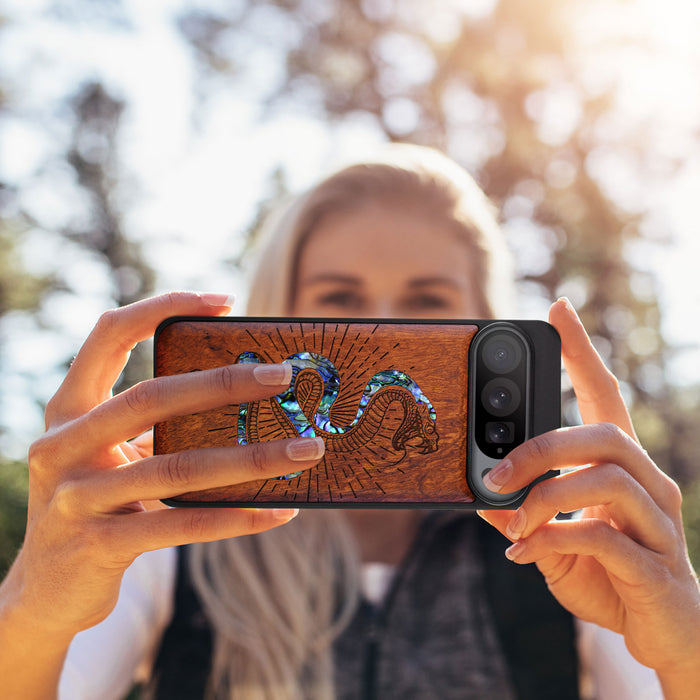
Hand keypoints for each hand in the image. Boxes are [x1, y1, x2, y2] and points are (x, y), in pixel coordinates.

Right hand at [3, 292, 324, 640]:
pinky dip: (238, 517)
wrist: (46, 590)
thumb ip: (155, 426)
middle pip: (151, 397)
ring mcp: (76, 498)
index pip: (109, 335)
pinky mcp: (98, 546)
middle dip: (223, 383)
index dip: (162, 307)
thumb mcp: (112, 454)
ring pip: (177, 468)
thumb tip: (248, 398)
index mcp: (69, 409)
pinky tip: (280, 511)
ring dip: (252, 458)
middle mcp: (62, 445)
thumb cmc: (97, 503)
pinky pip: (183, 525)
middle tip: (284, 375)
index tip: (224, 301)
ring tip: (307, 450)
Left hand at [478, 298, 699, 691]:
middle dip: (541, 447)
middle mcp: (649, 484)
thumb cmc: (609, 576)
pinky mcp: (657, 567)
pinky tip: (524, 554)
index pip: (605, 395)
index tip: (558, 309)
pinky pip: (604, 538)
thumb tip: (481, 495)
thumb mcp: (553, 540)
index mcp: (622, 468)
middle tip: (495, 472)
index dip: (582, 352)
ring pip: (607, 479)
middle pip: (604, 434)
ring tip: (512, 522)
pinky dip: (553, 540)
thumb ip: (523, 515)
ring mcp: (659, 524)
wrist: (665, 635)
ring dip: (545, 497)